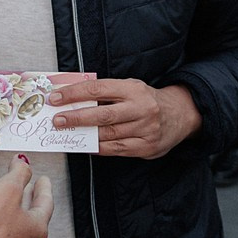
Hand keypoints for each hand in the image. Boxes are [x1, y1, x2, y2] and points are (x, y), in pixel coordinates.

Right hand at [0, 159, 53, 237]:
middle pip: (35, 216)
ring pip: (20, 229)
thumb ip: (18, 173)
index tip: (43, 179)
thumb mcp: (7, 190)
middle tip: (29, 188)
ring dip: (17, 213)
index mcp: (38, 227)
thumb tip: (23, 163)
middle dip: (31, 199)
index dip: (44, 187)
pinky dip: (3, 227)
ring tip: (9, 203)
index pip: (46, 202)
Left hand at [47, 78, 200, 158]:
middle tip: (58, 120)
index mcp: (133, 89)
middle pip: (103, 114)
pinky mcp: (147, 146)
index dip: (74, 94)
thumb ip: (106, 93)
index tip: (56, 98)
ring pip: (108, 134)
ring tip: (68, 133)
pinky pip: (117, 149)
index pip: (98, 89)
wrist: (181, 114)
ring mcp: (145, 129)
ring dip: (85, 135)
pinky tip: (87, 145)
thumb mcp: (130, 87)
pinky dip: (99, 148)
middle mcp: (141, 108)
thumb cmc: (147, 100)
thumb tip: (73, 99)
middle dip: (76, 117)